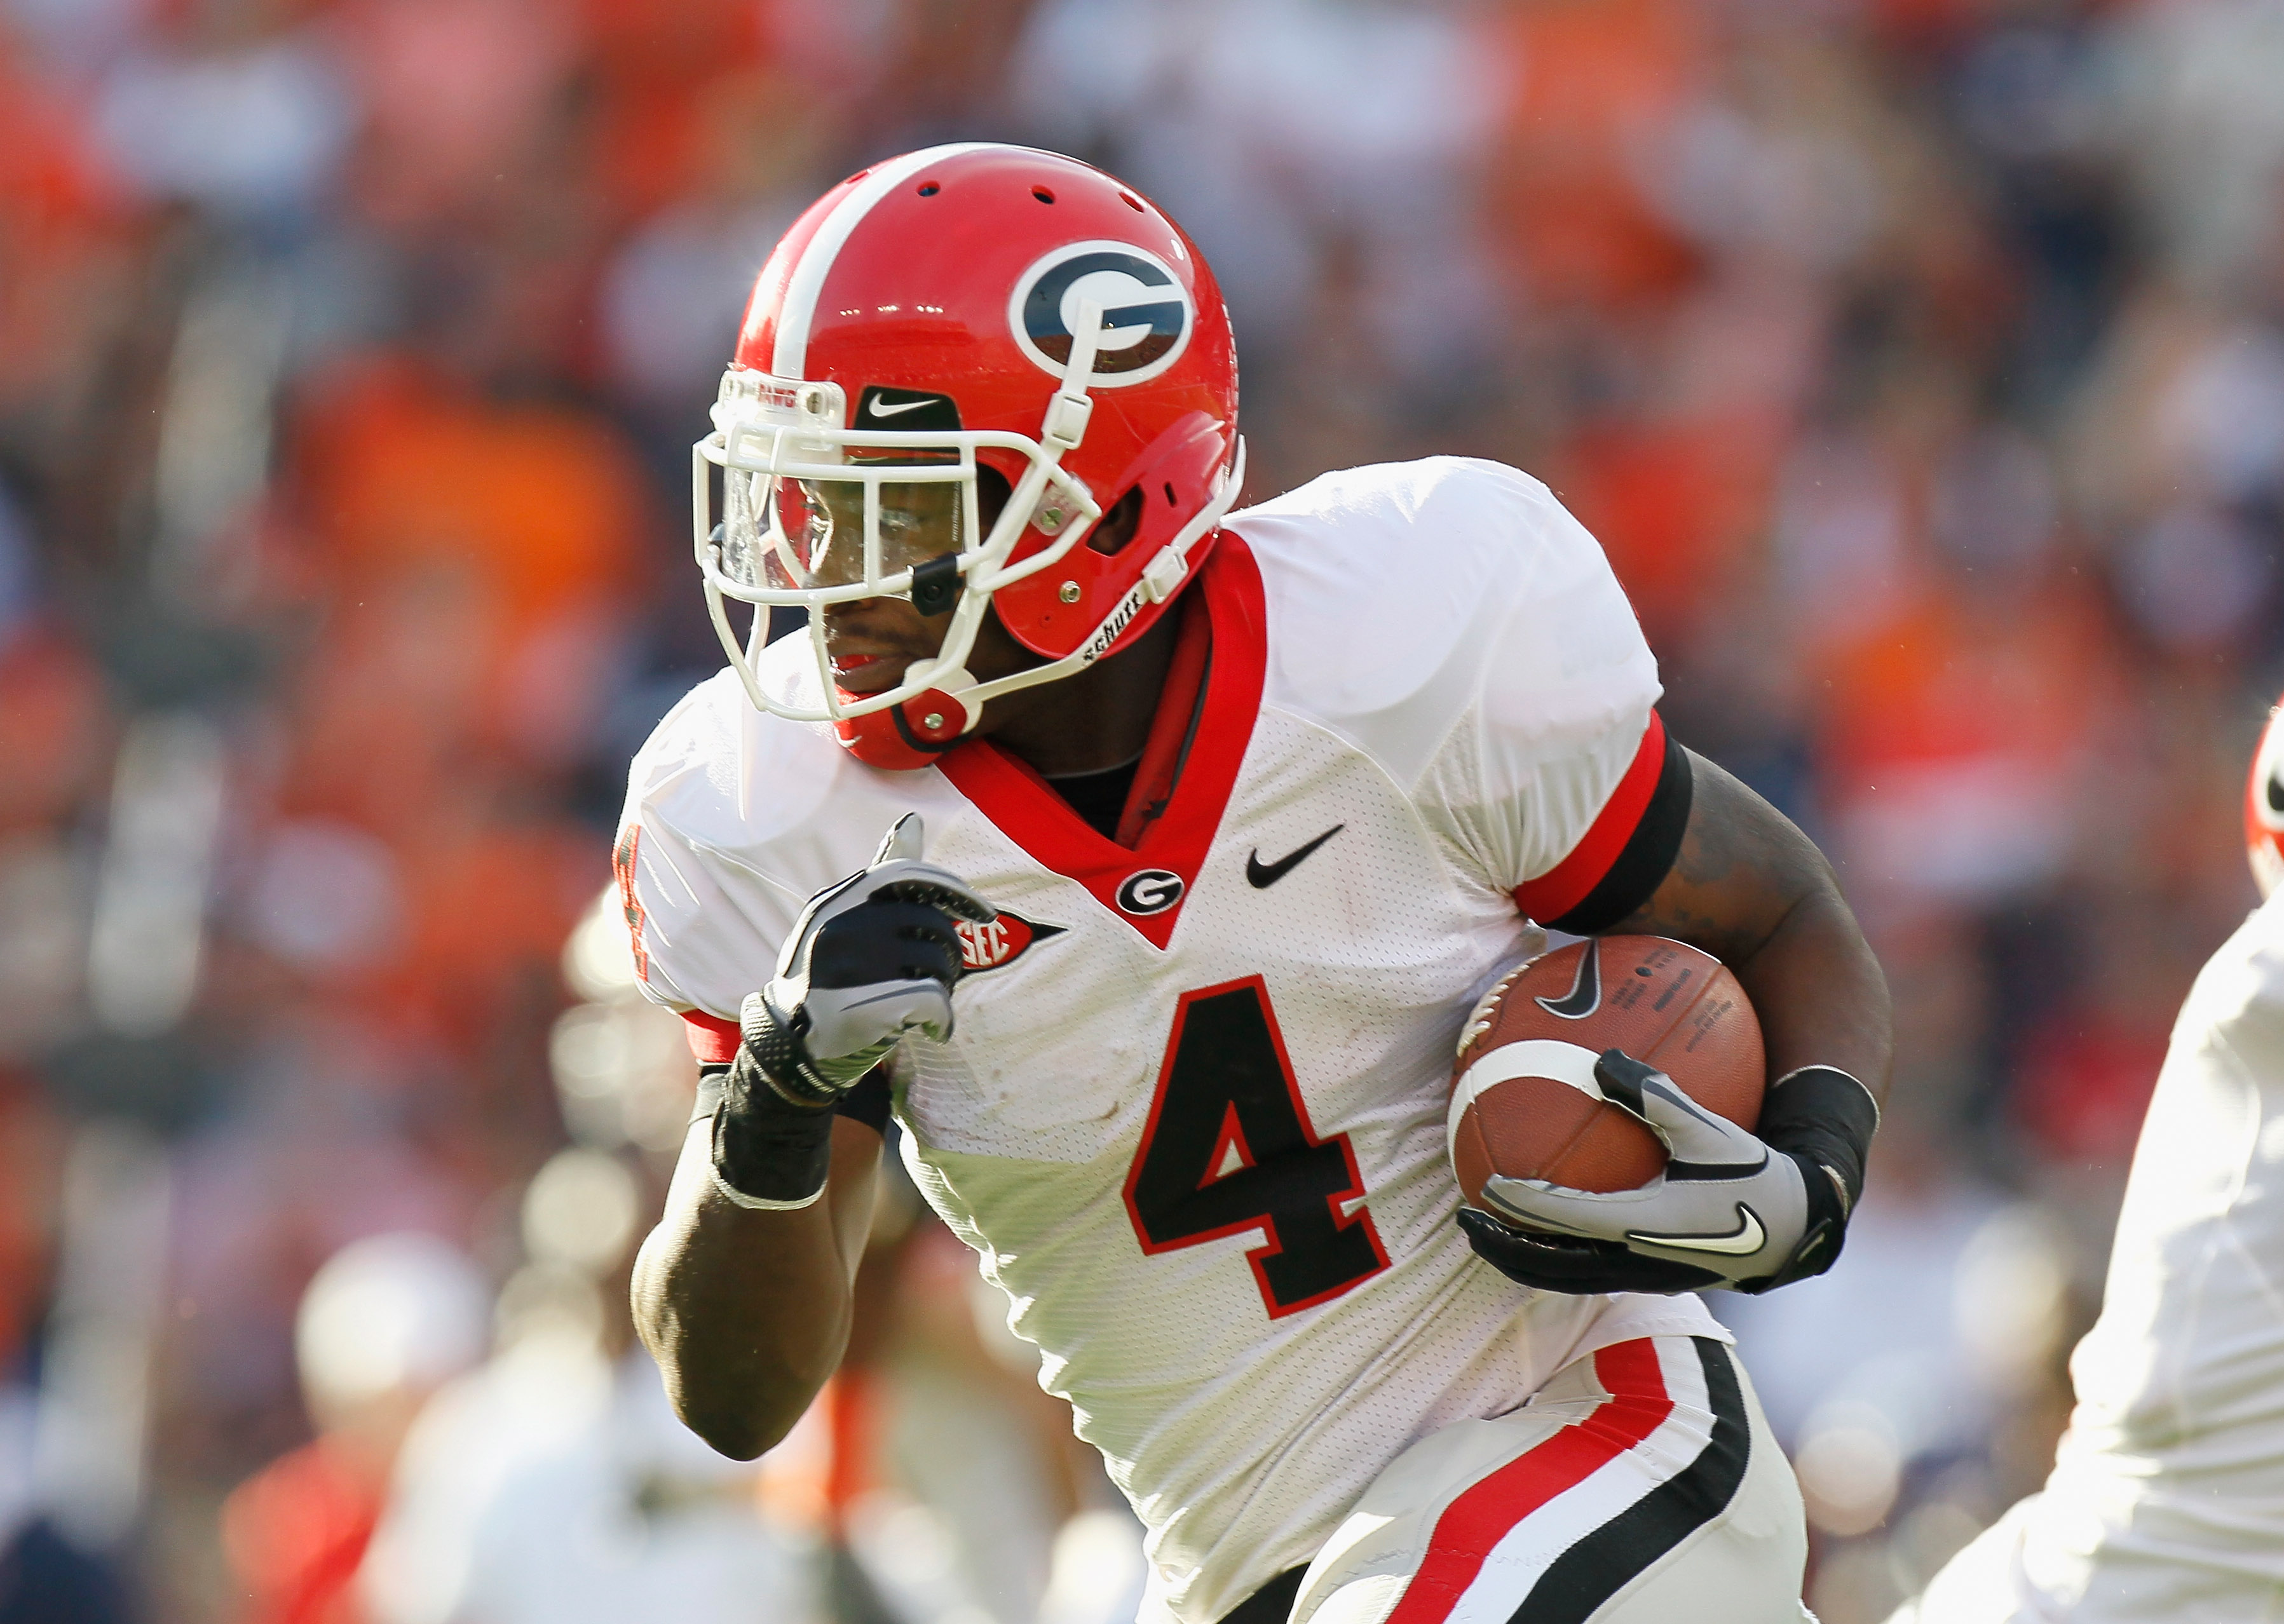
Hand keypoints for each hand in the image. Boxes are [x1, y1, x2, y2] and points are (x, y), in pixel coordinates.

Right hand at [743, 813, 995, 1106]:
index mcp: (835, 902)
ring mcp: (848, 968)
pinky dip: (944, 1017)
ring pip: (935, 961)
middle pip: (930, 921)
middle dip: (950, 948)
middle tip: (945, 972)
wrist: (787, 1048)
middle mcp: (838, 928)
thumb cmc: (827, 977)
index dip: (955, 890)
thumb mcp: (842, 922)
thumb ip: (881, 880)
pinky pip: (932, 1000)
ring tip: (930, 1000)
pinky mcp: (863, 1008)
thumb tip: (913, 822)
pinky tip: (936, 1029)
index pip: (907, 874)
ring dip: (945, 983)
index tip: (984, 912)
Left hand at [1461, 1050, 1847, 1293]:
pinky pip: (1587, 1269)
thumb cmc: (1755, 1175)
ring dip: (1524, 1257)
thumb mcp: (1711, 1131)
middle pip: (1551, 1265)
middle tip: (1465, 1220)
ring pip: (1566, 1276)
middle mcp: (1637, 1260)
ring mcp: (1642, 1275)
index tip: (1487, 1186)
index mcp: (1647, 1227)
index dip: (1523, 1206)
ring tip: (1489, 1231)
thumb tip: (1602, 1059)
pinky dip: (1555, 1252)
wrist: (1797, 1229)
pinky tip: (1542, 1224)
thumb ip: (1656, 1096)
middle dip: (1505, 1246)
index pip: (1567, 1220)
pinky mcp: (1651, 1274)